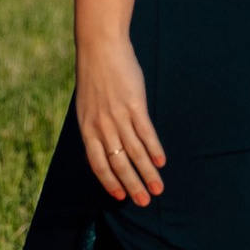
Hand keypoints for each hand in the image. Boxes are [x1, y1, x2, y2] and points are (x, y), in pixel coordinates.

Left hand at [75, 33, 165, 203]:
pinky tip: (162, 162)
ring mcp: (118, 115)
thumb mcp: (87, 105)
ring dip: (148, 172)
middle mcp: (102, 125)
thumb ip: (95, 127)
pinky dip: (154, 149)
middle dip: (132, 185)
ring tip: (158, 188)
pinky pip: (146, 133)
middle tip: (145, 202)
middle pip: (118, 163)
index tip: (121, 197)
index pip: (98, 164)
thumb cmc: (95, 76)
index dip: (110, 182)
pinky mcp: (135, 104)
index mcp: (87, 127)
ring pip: (135, 152)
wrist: (100, 46)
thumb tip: (107, 148)